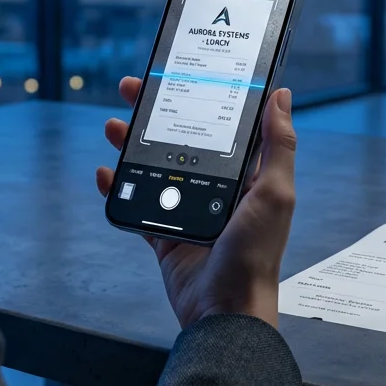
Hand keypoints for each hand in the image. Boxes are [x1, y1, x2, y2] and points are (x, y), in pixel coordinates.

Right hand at [96, 77, 296, 329]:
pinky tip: (104, 173)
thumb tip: (281, 96)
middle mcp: (216, 188)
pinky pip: (136, 204)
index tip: (177, 74)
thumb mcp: (275, 194)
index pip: (219, 124)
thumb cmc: (256, 255)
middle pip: (179, 139)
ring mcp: (187, 210)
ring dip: (131, 145)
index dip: (198, 96)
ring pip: (153, 166)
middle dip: (154, 113)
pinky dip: (118, 187)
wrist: (225, 310)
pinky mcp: (164, 233)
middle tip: (131, 90)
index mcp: (245, 175)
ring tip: (113, 127)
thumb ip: (278, 146)